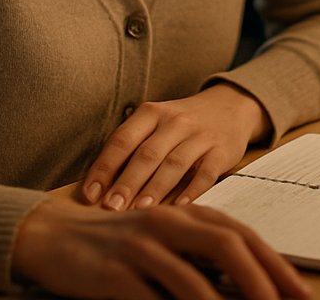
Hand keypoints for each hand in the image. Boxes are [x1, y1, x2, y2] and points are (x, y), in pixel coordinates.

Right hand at [12, 199, 310, 299]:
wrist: (52, 236)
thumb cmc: (118, 244)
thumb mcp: (164, 242)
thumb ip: (201, 257)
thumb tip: (249, 285)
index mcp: (185, 214)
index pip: (241, 235)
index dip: (275, 264)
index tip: (302, 294)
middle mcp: (167, 222)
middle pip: (227, 245)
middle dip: (263, 280)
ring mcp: (139, 246)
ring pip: (192, 277)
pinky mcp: (114, 272)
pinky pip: (153, 298)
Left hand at [83, 85, 268, 211]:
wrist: (230, 106)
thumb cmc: (180, 124)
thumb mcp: (155, 123)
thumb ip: (131, 148)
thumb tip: (100, 188)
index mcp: (151, 113)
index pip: (122, 140)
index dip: (104, 168)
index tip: (89, 195)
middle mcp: (174, 121)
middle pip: (146, 154)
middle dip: (127, 183)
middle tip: (111, 208)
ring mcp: (200, 135)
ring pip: (174, 164)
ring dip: (155, 189)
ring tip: (139, 213)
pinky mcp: (222, 150)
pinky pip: (206, 173)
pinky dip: (192, 191)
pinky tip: (179, 208)